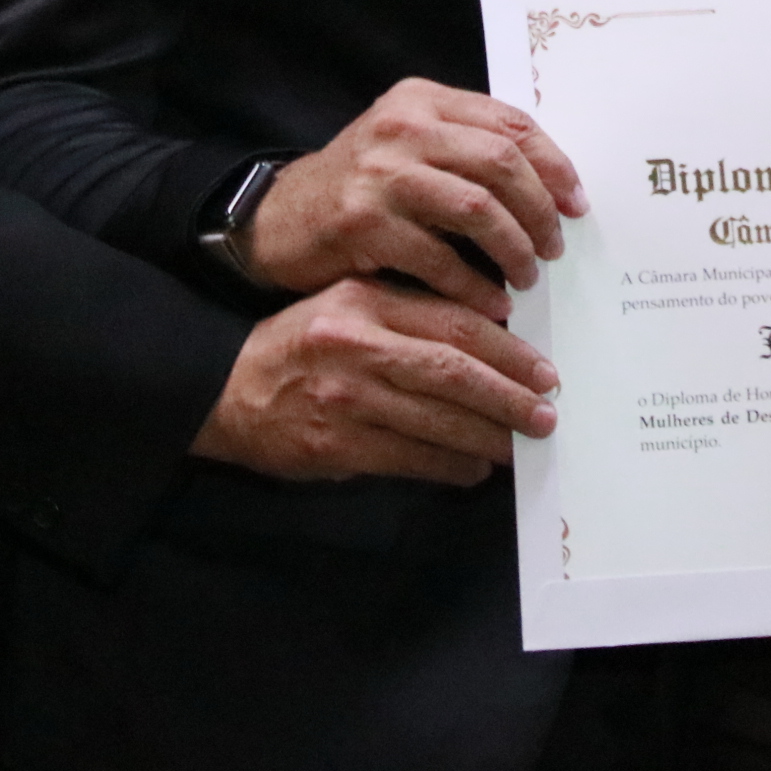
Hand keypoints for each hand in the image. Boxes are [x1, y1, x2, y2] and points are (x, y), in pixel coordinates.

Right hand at [189, 278, 559, 485]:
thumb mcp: (348, 306)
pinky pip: (409, 458)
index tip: (544, 370)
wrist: (224, 388)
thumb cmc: (300, 345)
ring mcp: (343, 398)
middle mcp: (356, 345)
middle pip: (454, 370)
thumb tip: (490, 337)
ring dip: (489, 436)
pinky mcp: (334, 445)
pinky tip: (474, 468)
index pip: (454, 322)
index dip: (508, 349)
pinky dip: (449, 465)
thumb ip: (409, 313)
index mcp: (364, 302)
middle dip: (510, 396)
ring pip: (437, 419)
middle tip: (546, 413)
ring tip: (521, 444)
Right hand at [246, 80, 587, 314]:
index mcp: (423, 101)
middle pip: (501, 163)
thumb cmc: (362, 190)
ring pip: (477, 208)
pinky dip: (472, 285)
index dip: (553, 164)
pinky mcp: (362, 221)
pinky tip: (489, 303)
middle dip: (539, 210)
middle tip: (554, 249)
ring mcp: (380, 173)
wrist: (279, 221)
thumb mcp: (409, 148)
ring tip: (527, 279)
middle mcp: (402, 126)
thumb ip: (468, 152)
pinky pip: (438, 257)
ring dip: (513, 249)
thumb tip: (555, 188)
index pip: (510, 123)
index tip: (576, 205)